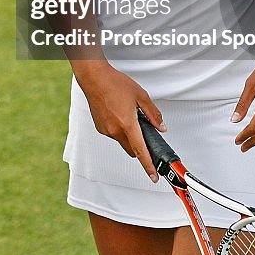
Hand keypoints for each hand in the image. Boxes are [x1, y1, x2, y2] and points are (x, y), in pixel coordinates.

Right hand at [76, 63, 164, 182]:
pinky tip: (117, 112)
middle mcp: (115, 130)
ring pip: (122, 140)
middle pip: (132, 149)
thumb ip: (153, 114)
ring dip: (128, 134)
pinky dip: (118, 128)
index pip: (141, 151)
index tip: (153, 176)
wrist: (94, 78)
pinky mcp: (99, 127)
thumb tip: (160, 126)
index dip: (148, 166)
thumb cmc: (114, 83)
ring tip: (127, 113)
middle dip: (139, 145)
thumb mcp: (140, 95)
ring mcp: (106, 129)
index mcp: (127, 124)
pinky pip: (113, 133)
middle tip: (142, 130)